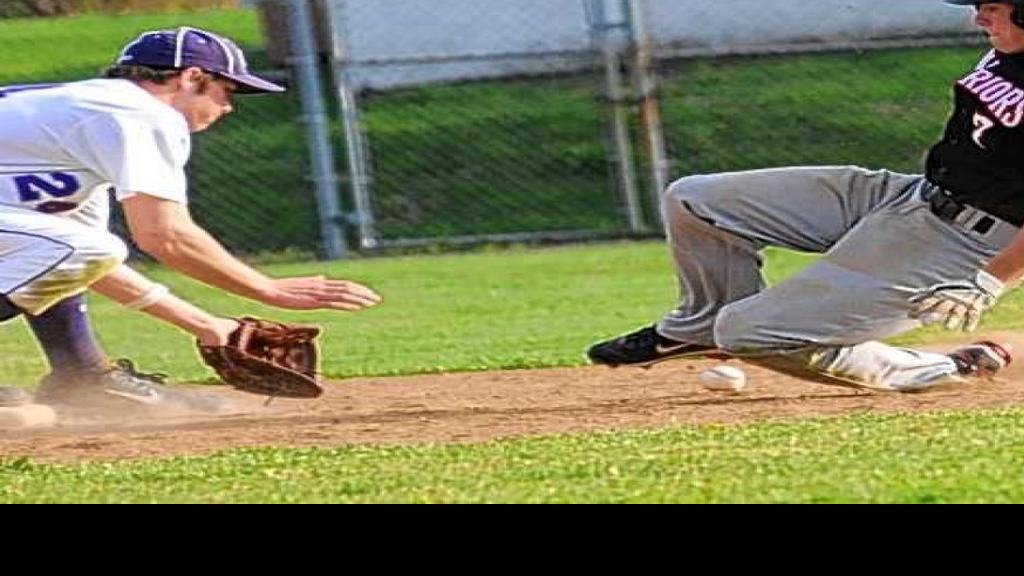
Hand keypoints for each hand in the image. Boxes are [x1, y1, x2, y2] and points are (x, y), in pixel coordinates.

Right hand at [260, 276, 381, 310]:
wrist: (268, 290)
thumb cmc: (283, 288)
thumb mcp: (302, 284)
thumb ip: (315, 281)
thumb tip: (324, 278)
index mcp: (321, 283)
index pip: (345, 285)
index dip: (359, 290)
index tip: (371, 295)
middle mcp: (322, 286)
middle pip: (348, 288)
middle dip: (364, 294)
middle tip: (378, 300)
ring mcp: (317, 293)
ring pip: (344, 295)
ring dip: (359, 299)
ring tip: (372, 303)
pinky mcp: (312, 301)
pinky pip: (333, 302)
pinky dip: (347, 304)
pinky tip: (356, 307)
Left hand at [908, 270, 1003, 331]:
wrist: (981, 283)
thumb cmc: (956, 290)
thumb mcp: (942, 290)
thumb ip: (927, 296)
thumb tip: (911, 301)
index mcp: (943, 294)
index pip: (929, 300)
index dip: (920, 307)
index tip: (910, 315)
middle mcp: (952, 298)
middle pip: (942, 307)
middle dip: (933, 314)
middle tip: (924, 323)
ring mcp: (965, 302)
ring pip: (957, 311)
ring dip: (953, 319)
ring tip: (948, 328)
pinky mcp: (977, 306)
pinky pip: (974, 314)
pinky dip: (971, 322)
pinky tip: (966, 330)